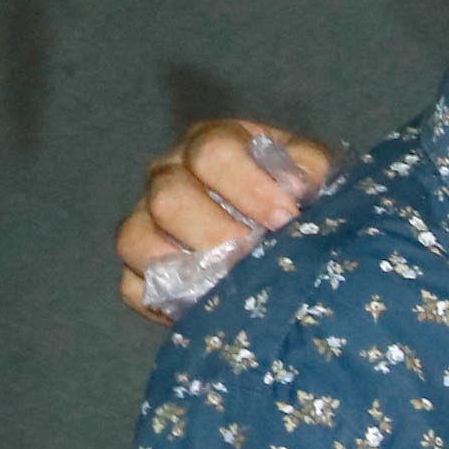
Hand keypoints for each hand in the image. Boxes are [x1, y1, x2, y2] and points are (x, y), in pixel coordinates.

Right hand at [118, 120, 337, 322]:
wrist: (293, 232)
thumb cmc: (302, 196)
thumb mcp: (317, 171)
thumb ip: (313, 167)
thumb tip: (299, 186)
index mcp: (211, 144)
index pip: (212, 152)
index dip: (250, 187)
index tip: (286, 218)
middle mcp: (168, 175)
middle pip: (169, 198)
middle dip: (219, 234)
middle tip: (257, 256)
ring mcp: (144, 220)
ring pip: (135, 240)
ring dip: (189, 267)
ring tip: (234, 282)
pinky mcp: (136, 267)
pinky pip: (132, 287)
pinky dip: (167, 302)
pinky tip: (211, 304)